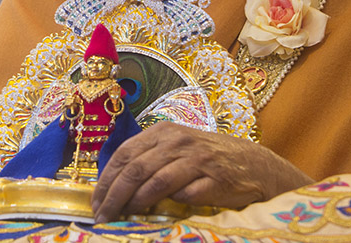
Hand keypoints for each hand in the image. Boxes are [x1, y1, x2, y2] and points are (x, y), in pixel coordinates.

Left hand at [90, 122, 310, 222]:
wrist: (255, 164)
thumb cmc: (208, 158)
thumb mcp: (176, 149)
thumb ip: (149, 160)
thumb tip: (114, 186)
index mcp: (164, 132)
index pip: (124, 154)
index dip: (105, 180)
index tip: (95, 202)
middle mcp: (179, 142)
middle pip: (135, 169)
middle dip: (114, 196)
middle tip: (103, 217)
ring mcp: (198, 160)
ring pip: (156, 182)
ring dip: (135, 203)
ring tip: (123, 218)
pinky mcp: (216, 180)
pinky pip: (186, 194)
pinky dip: (170, 205)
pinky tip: (160, 216)